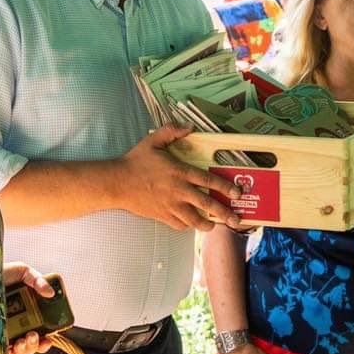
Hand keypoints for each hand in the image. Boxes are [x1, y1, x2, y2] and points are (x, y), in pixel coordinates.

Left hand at [3, 263, 53, 353]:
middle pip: (31, 344)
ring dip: (27, 349)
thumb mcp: (21, 272)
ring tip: (24, 340)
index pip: (40, 331)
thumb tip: (51, 293)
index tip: (49, 337)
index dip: (46, 339)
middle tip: (33, 336)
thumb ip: (38, 280)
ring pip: (20, 351)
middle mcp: (16, 326)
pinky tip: (15, 346)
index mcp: (26, 313)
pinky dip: (13, 353)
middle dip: (36, 345)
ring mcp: (4, 333)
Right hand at [116, 126, 243, 231]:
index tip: (237, 193)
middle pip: (207, 204)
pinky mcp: (162, 215)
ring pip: (194, 219)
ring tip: (214, 225)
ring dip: (207, 223)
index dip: (225, 187)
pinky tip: (191, 223)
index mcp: (180, 172)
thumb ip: (172, 132)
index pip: (208, 181)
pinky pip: (179, 224)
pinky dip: (187, 225)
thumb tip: (190, 127)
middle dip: (224, 213)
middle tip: (235, 219)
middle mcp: (179, 191)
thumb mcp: (153, 141)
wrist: (117, 182)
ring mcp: (171, 205)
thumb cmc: (135, 161)